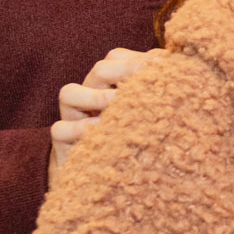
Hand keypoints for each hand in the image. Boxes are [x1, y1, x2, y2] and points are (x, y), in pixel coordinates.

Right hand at [49, 48, 152, 178]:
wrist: (104, 174)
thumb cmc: (130, 138)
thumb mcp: (143, 112)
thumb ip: (154, 90)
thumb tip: (173, 68)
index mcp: (107, 82)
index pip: (117, 58)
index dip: (139, 59)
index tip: (163, 65)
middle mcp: (88, 92)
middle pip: (99, 70)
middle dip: (124, 71)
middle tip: (148, 78)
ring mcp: (70, 115)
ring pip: (69, 93)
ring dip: (96, 96)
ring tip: (117, 102)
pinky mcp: (61, 139)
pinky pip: (60, 129)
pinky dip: (80, 129)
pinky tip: (100, 130)